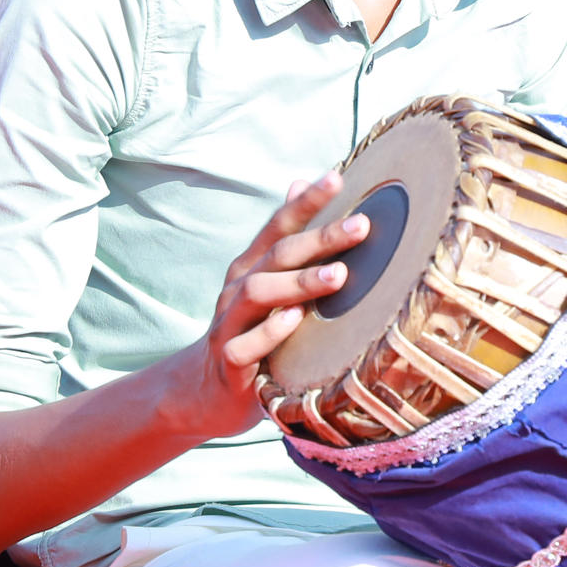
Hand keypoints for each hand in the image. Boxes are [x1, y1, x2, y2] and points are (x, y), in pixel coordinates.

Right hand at [165, 174, 374, 438]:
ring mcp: (231, 323)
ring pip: (259, 293)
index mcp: (251, 266)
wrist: (205, 389)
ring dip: (300, 282)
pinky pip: (246, 345)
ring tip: (338, 275)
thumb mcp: (265, 282)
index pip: (279, 225)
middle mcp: (238, 288)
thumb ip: (284, 238)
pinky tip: (296, 320)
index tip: (338, 177)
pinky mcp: (230, 361)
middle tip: (361, 226)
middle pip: (278, 255)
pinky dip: (271, 332)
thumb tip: (298, 181)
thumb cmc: (252, 330)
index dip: (307, 201)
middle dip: (319, 238)